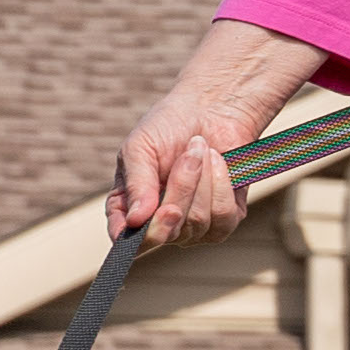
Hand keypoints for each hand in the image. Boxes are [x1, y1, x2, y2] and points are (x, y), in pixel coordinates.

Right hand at [116, 21, 318, 240]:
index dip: (137, 235)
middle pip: (167, 231)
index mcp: (129, 208)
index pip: (126, 240)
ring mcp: (192, 226)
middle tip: (186, 157)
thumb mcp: (140, 148)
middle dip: (180, 188)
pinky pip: (224, 217)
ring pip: (197, 221)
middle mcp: (159, 223)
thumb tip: (135, 221)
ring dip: (202, 180)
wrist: (211, 110)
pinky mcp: (224, 220)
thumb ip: (135, 184)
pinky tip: (218, 162)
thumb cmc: (168, 127)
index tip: (153, 213)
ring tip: (201, 151)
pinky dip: (223, 184)